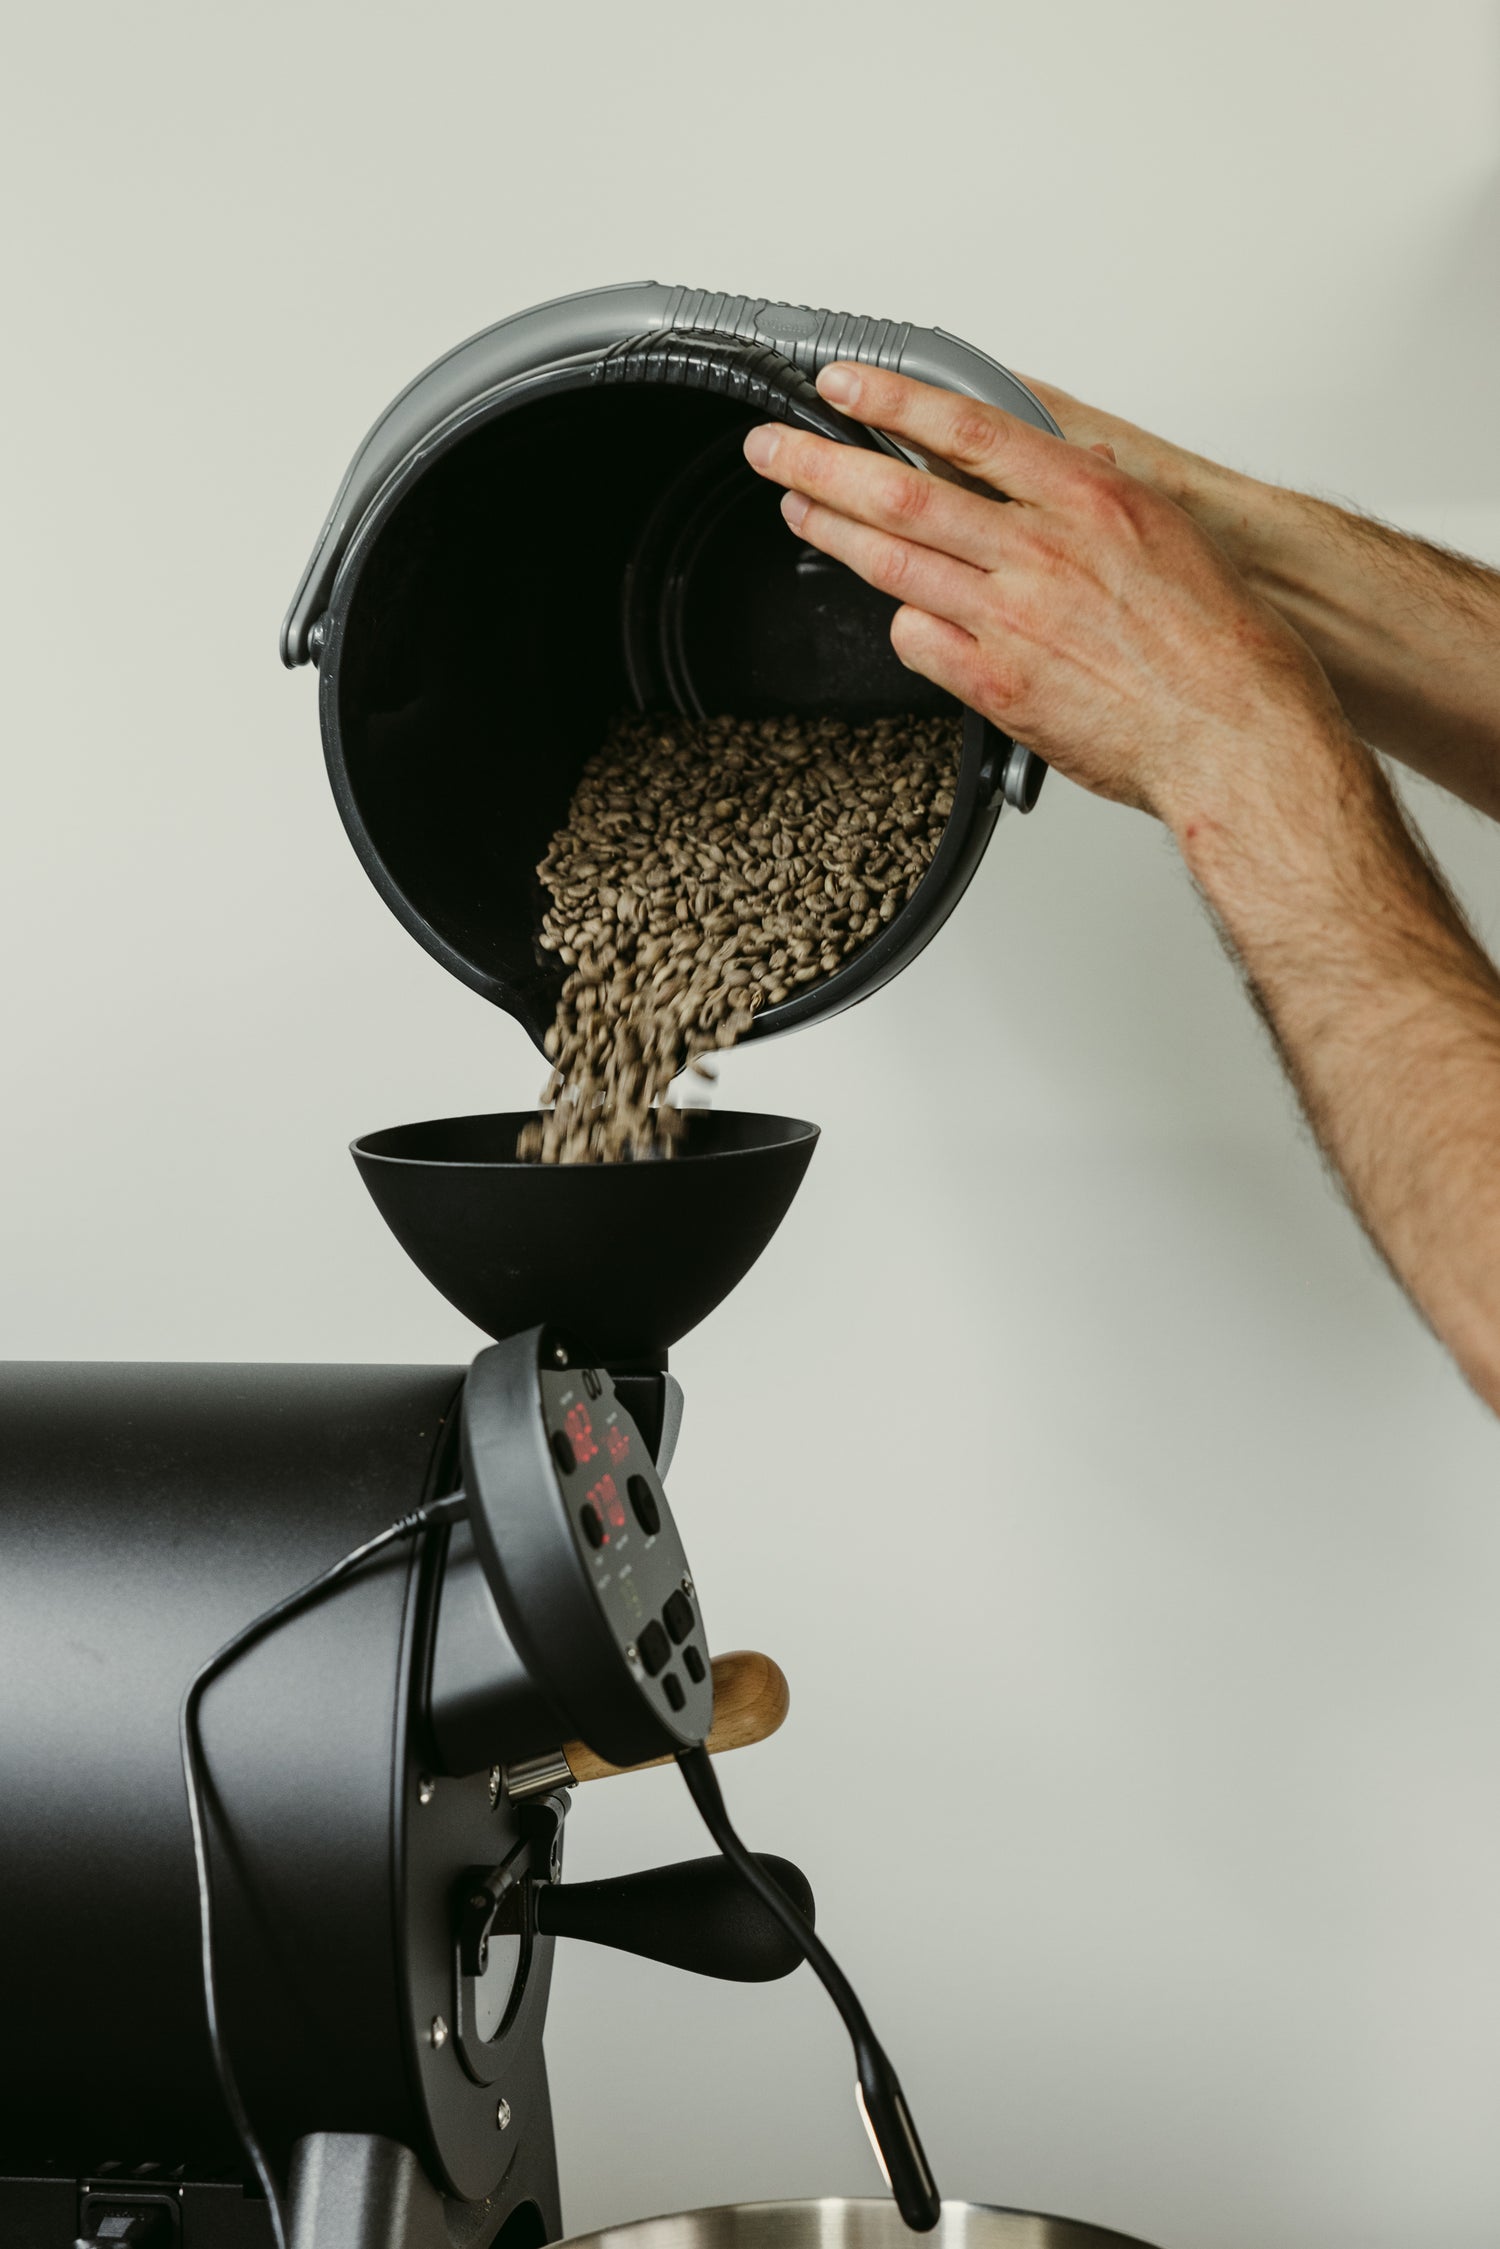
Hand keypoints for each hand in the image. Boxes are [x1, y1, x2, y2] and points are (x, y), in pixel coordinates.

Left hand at [741, 364, 1348, 830]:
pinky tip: (896, 611)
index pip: (967, 428)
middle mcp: (1042, 551)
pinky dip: (899, 620)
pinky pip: (918, 640)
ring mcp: (1012, 618)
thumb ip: (1095, 499)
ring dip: (834, 533)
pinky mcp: (996, 685)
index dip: (893, 400)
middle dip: (822, 463)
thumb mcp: (1165, 533)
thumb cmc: (1217, 643)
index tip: (845, 384)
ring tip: (800, 511)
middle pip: (902, 491)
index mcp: (1089, 500)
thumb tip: (1058, 470)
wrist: (1236, 733)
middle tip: (775, 448)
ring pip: (894, 562)